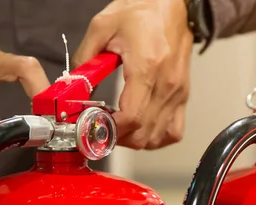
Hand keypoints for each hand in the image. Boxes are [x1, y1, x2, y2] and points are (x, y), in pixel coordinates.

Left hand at [72, 0, 192, 149]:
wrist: (175, 5)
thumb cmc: (143, 11)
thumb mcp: (103, 26)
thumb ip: (84, 58)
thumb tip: (72, 85)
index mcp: (147, 67)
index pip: (131, 117)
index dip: (110, 128)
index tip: (94, 124)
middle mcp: (166, 84)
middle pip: (143, 134)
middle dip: (118, 137)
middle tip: (101, 126)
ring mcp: (177, 93)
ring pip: (157, 138)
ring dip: (135, 140)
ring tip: (119, 127)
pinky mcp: (183, 95)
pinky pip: (173, 132)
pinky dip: (156, 137)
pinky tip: (142, 127)